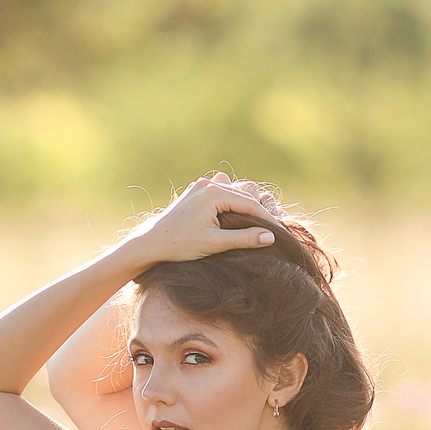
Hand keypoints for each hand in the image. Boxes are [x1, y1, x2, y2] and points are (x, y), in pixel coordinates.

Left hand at [125, 176, 281, 268]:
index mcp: (214, 193)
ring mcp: (200, 186)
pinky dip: (230, 201)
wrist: (151, 243)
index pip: (250, 204)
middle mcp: (208, 184)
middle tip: (271, 229)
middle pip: (244, 195)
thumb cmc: (180, 245)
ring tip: (255, 223)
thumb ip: (244, 238)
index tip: (279, 232)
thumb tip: (270, 237)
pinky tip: (234, 217)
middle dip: (257, 211)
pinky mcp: (195, 192)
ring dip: (245, 204)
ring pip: (233, 191)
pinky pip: (220, 191)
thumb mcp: (215, 243)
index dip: (266, 219)